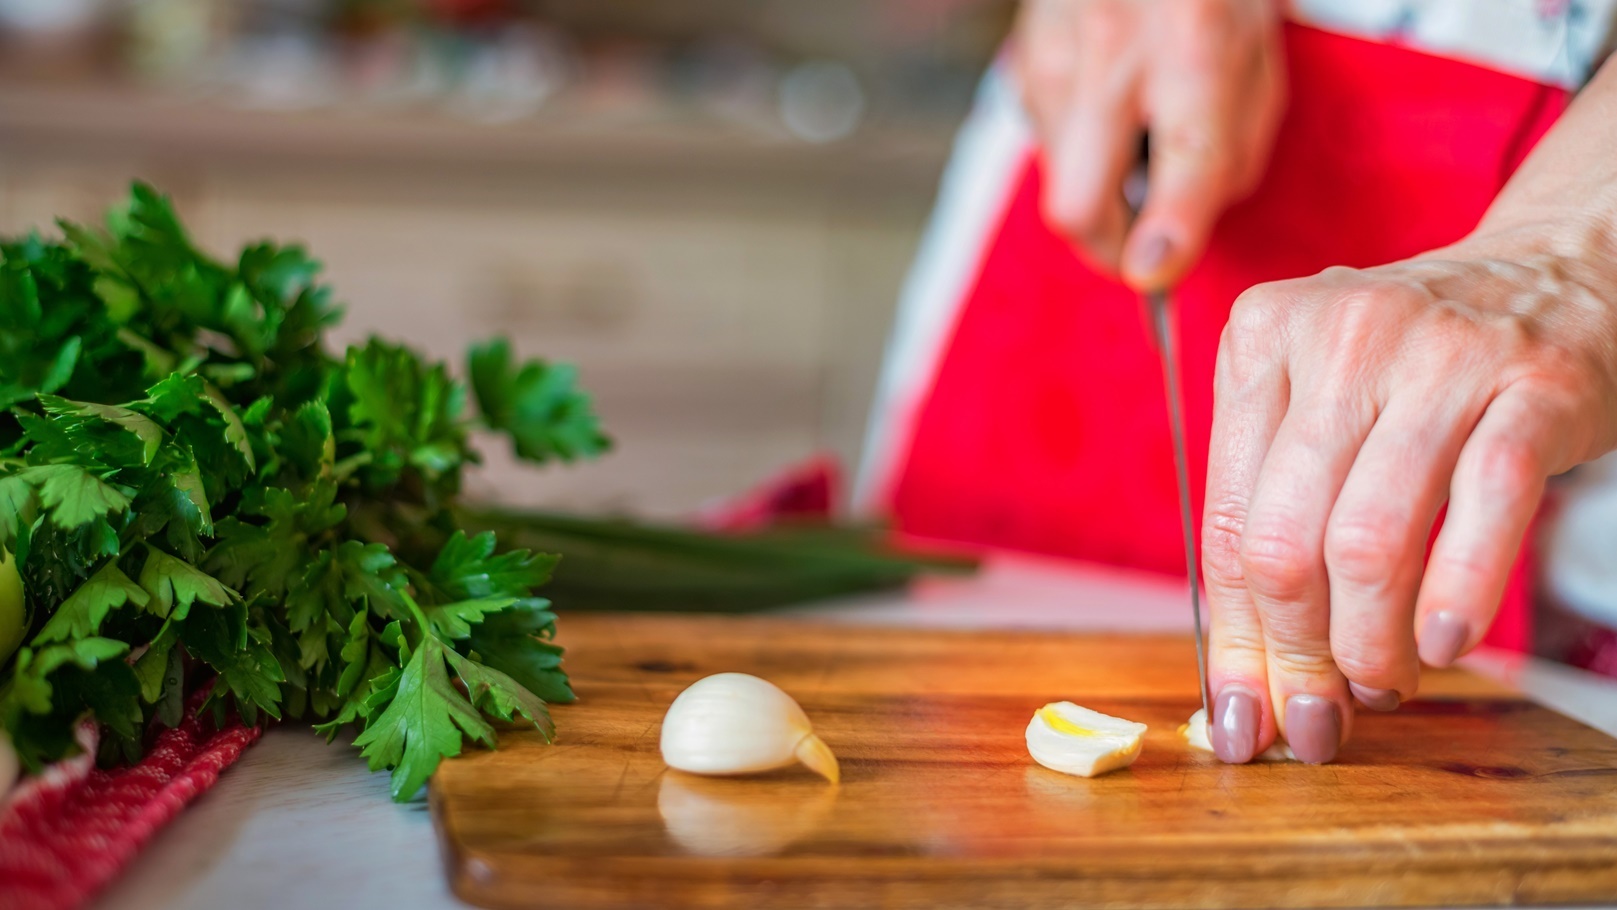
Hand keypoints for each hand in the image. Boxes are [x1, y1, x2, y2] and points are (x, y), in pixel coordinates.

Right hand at [1012, 0, 1284, 288]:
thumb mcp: (1258, 49)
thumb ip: (1234, 146)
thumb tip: (1182, 231)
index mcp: (1196, 47)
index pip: (1184, 168)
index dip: (1170, 242)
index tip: (1158, 276)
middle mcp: (1113, 57)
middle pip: (1078, 209)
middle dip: (1108, 249)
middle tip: (1141, 246)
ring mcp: (1052, 61)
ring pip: (1059, 181)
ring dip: (1098, 192)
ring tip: (1135, 149)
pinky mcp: (1021, 64)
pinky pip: (1048, 143)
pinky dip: (1080, 149)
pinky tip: (1108, 109)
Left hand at [1200, 232, 1616, 763]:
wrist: (1557, 276)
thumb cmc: (1417, 369)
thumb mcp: (1319, 405)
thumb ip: (1275, 514)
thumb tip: (1247, 676)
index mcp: (1259, 337)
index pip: (1229, 521)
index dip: (1234, 638)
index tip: (1244, 717)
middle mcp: (1336, 335)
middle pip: (1285, 540)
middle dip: (1296, 655)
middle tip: (1322, 714)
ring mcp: (1435, 354)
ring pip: (1370, 539)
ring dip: (1371, 642)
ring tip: (1383, 680)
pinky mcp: (1531, 383)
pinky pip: (1481, 509)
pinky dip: (1457, 594)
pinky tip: (1445, 642)